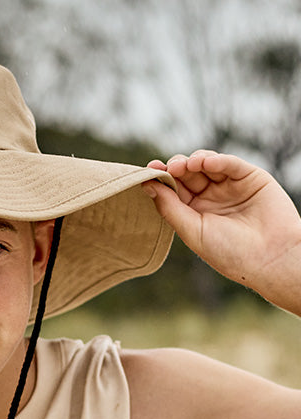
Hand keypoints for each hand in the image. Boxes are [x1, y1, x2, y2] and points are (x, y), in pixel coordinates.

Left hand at [143, 151, 300, 311]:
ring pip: (206, 164)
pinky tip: (206, 163)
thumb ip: (170, 208)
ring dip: (194, 161)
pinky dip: (217, 160)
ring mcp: (230, 186)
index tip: (149, 169)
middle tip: (171, 168)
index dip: (162, 178)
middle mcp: (211, 197)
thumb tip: (147, 185)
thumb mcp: (193, 231)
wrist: (271, 259)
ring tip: (187, 165)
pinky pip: (230, 163)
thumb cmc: (230, 252)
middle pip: (187, 174)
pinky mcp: (250, 177)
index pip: (174, 189)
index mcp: (194, 212)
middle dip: (177, 167)